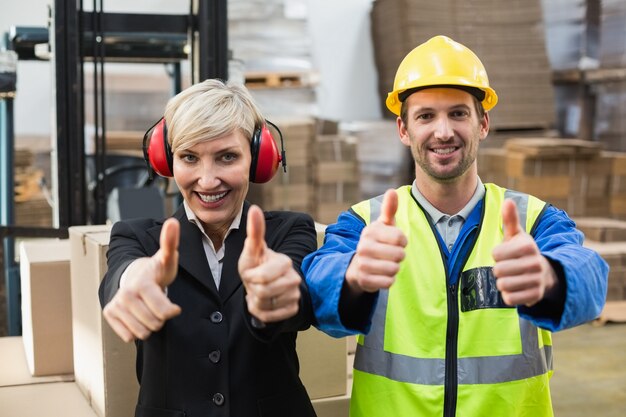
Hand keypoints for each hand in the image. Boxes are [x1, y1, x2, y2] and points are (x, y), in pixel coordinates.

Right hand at [103, 218, 181, 341]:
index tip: (174, 306)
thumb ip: (171, 242)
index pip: (163, 311)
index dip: (172, 311)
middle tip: (157, 304)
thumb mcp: (167, 258)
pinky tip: (137, 315)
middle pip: (154, 324)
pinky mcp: (109, 314)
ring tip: (148, 309)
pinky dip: (136, 330)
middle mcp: (126, 295)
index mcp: (142, 283)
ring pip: (142, 332)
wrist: (134, 275)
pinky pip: (129, 336)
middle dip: (160, 318)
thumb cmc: (156, 271)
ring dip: (149, 325)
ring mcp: (116, 305)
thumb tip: (172, 221)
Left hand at [239, 205, 302, 322]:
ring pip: (265, 305)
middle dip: (253, 289)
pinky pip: (269, 316)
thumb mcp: (252, 250)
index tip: (251, 272)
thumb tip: (255, 208)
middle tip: (255, 283)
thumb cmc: (257, 264)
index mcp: (285, 262)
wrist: (265, 284)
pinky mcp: (292, 309)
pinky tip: (264, 302)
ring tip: (259, 291)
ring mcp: (295, 295)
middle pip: (263, 293)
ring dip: (255, 301)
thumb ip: (255, 231)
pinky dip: (261, 312)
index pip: (262, 278)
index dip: (251, 277)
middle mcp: (294, 278)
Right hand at [345, 189, 406, 293]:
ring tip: (386, 264)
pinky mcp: (364, 280)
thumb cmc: (377, 242)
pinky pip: (388, 282)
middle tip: (390, 255)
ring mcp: (363, 264)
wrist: (358, 266)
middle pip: (399, 254)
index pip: (400, 238)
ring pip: (394, 269)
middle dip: (399, 256)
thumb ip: (389, 209)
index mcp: (370, 231)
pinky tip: (381, 275)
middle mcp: (363, 247)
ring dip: (394, 268)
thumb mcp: (383, 225)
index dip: (403, 241)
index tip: (396, 241)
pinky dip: (389, 280)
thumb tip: (392, 191)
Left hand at [492, 199, 557, 306]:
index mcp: (528, 246)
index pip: (495, 254)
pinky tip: (516, 288)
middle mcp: (535, 263)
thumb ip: (510, 219)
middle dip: (499, 270)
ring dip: (503, 282)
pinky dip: (508, 295)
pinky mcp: (535, 297)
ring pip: (502, 285)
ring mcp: (536, 281)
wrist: (544, 274)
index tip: (506, 254)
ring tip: (512, 277)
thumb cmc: (523, 252)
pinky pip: (509, 299)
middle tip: (509, 267)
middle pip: (498, 270)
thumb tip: (508, 201)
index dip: (497, 255)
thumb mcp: (517, 235)